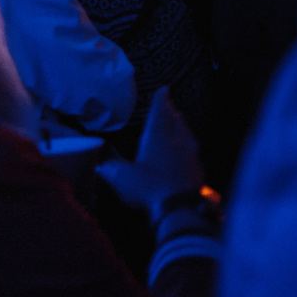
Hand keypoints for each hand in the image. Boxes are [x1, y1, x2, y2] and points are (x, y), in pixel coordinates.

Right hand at [97, 90, 206, 215]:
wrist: (180, 206)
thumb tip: (98, 158)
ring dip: (181, 126)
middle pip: (175, 121)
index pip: (160, 113)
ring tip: (178, 122)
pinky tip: (188, 150)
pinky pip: (193, 149)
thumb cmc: (148, 187)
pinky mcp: (198, 168)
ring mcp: (191, 154)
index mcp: (158, 137)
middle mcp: (177, 141)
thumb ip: (109, 166)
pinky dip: (187, 144)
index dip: (161, 101)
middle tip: (170, 106)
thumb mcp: (121, 177)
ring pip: (186, 134)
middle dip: (171, 112)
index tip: (165, 89)